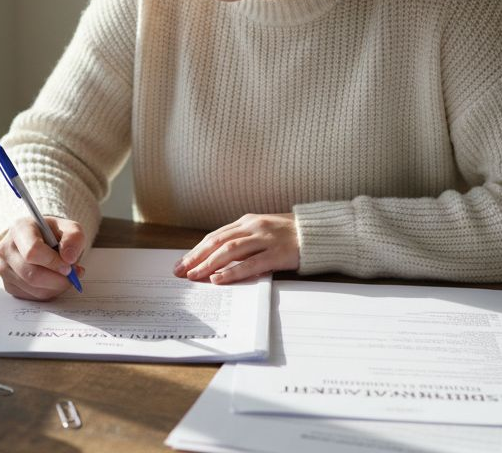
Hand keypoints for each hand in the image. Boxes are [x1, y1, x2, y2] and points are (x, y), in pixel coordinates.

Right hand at [0, 216, 85, 300]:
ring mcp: (4, 268)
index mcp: (20, 228)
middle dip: (57, 279)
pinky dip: (48, 292)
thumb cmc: (54, 234)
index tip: (69, 265)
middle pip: (31, 274)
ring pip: (32, 288)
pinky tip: (53, 281)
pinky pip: (30, 296)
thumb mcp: (70, 228)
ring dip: (55, 287)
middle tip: (72, 275)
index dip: (53, 262)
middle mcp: (6, 248)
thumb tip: (69, 258)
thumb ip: (74, 238)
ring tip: (65, 276)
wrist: (42, 241)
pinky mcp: (8, 285)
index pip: (32, 251)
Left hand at [172, 213, 299, 284]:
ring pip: (230, 250)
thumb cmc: (290, 234)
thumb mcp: (263, 231)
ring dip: (209, 264)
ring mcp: (265, 239)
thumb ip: (244, 240)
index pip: (215, 236)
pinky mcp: (277, 253)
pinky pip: (251, 263)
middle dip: (197, 257)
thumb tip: (218, 257)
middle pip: (217, 242)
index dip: (197, 250)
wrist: (320, 232)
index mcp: (247, 221)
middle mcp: (253, 227)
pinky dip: (233, 271)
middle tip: (181, 271)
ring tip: (195, 275)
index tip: (182, 262)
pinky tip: (219, 279)